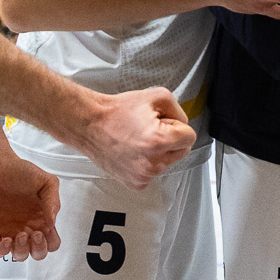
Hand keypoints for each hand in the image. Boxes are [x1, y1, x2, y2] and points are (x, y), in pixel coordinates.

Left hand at [0, 155, 58, 260]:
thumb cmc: (19, 171)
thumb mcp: (47, 181)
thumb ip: (54, 201)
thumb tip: (52, 223)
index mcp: (41, 219)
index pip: (52, 242)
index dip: (51, 241)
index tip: (46, 228)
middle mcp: (27, 228)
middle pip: (38, 253)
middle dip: (39, 249)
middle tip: (34, 234)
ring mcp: (9, 231)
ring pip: (20, 256)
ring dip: (23, 250)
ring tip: (19, 234)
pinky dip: (4, 251)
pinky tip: (7, 239)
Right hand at [78, 87, 193, 189]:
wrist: (90, 124)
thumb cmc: (117, 111)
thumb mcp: (156, 96)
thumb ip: (179, 110)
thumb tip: (184, 124)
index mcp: (160, 140)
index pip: (190, 137)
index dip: (177, 126)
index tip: (163, 123)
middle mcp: (153, 162)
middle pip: (181, 151)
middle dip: (170, 140)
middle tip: (149, 129)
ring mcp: (144, 175)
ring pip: (167, 162)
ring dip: (158, 152)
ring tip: (137, 139)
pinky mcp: (136, 183)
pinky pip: (153, 172)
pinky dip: (146, 163)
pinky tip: (132, 151)